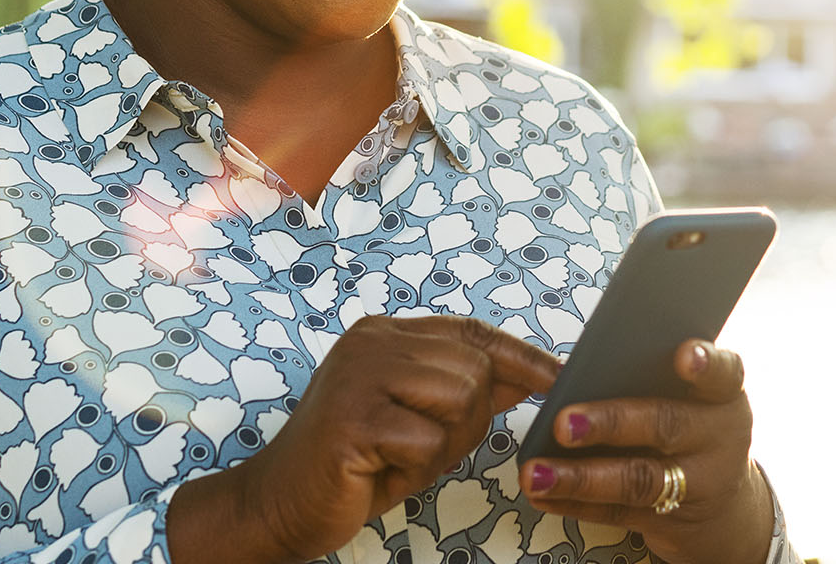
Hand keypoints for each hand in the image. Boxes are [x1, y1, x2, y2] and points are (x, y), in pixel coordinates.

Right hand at [167, 314, 561, 563]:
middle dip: (468, 420)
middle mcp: (372, 342)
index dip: (520, 356)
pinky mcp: (354, 418)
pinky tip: (380, 470)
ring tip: (399, 457)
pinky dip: (415, 468)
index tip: (557, 378)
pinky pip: (427, 441)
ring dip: (441, 445)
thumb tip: (528, 376)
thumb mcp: (415, 419)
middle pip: (475, 369)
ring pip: (460, 400)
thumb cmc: (351, 465)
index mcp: (385, 334)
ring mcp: (360, 375)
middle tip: (422, 447)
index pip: (472, 332)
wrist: (279, 504)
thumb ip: (464, 391)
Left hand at [516, 339, 772, 563]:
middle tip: (565, 422)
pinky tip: (543, 493)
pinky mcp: (671, 520)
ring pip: (637, 479)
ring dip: (580, 477)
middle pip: (666, 425)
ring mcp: (699, 486)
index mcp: (724, 397)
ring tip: (537, 472)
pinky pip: (618, 512)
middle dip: (611, 422)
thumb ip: (656, 379)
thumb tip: (582, 370)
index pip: (724, 374)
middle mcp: (719, 440)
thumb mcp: (695, 402)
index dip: (707, 364)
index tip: (684, 355)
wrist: (724, 510)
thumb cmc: (693, 433)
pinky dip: (575, 503)